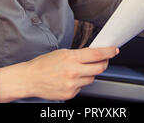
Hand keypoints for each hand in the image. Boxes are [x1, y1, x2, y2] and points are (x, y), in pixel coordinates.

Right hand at [0, 46, 118, 101]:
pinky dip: (80, 82)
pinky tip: (70, 79)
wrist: (29, 79)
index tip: (114, 50)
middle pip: (99, 68)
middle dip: (104, 63)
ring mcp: (72, 84)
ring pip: (92, 78)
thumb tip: (94, 54)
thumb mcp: (61, 53)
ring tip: (78, 70)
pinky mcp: (70, 94)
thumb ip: (78, 54)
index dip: (108, 52)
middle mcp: (73, 71)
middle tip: (104, 60)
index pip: (96, 54)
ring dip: (89, 73)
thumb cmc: (43, 64)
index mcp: (70, 58)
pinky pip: (82, 87)